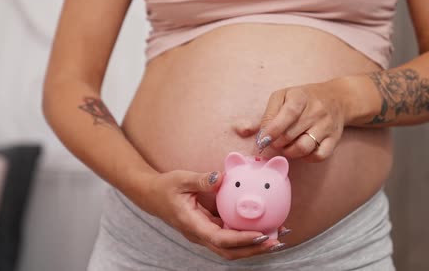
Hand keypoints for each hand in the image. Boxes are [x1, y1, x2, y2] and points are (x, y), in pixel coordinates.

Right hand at [140, 170, 286, 259]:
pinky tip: (263, 226)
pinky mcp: (209, 229)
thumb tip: (220, 177)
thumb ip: (200, 180)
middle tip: (277, 240)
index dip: (242, 240)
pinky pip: (230, 238)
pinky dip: (247, 236)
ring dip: (253, 245)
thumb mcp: (181, 179)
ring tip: (276, 236)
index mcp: (193, 226)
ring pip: (231, 248)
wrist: (151, 196)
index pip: (221, 239)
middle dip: (254, 249)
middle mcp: (200, 235)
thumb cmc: (166, 187)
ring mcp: (204, 234)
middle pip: (230, 252)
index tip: (261, 234)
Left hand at [256, 78, 346, 161]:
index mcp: (300, 97)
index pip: (288, 114)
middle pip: (291, 135)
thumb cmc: (303, 99)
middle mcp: (316, 110)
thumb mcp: (282, 98)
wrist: (337, 98)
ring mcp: (326, 125)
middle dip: (277, 143)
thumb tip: (242, 131)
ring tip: (286, 146)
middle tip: (273, 142)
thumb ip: (264, 115)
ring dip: (290, 152)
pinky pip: (319, 155)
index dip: (273, 130)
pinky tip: (302, 151)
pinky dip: (307, 158)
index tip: (263, 140)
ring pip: (304, 147)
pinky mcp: (334, 139)